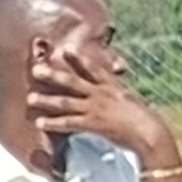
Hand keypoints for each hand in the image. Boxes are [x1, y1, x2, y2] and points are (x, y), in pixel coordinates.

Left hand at [22, 41, 171, 167]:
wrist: (151, 132)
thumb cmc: (144, 120)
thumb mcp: (130, 101)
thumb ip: (119, 96)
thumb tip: (116, 95)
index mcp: (112, 86)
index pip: (93, 68)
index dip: (79, 58)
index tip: (66, 48)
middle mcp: (101, 94)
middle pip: (73, 81)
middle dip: (53, 75)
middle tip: (35, 69)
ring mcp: (96, 108)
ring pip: (66, 102)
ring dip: (47, 100)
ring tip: (30, 98)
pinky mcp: (94, 124)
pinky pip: (69, 122)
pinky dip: (53, 123)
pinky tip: (40, 122)